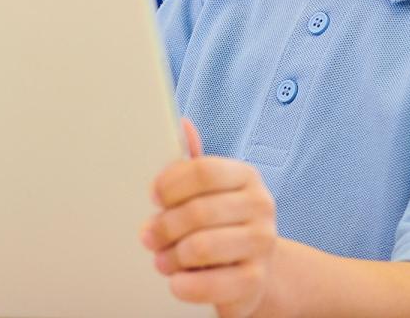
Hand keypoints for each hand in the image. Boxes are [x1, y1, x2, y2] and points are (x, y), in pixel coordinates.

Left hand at [141, 120, 276, 317]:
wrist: (255, 270)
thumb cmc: (222, 223)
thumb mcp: (210, 191)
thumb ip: (192, 163)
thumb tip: (182, 125)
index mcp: (246, 176)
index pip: (204, 171)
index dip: (171, 183)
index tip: (153, 196)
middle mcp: (260, 205)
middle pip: (199, 211)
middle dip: (164, 226)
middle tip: (148, 236)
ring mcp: (262, 243)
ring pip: (202, 247)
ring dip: (171, 256)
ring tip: (161, 260)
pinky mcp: (257, 280)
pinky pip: (213, 284)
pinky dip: (186, 285)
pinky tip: (176, 281)